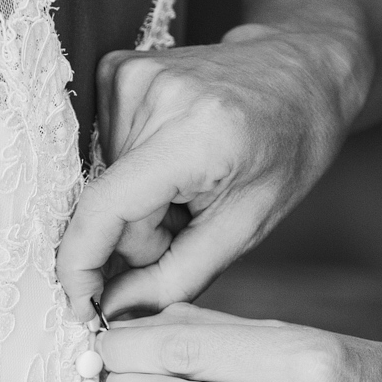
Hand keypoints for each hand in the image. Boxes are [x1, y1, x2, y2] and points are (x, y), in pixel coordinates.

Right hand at [56, 23, 359, 320]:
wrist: (301, 70)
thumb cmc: (288, 147)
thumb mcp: (249, 225)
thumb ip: (177, 276)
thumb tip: (111, 311)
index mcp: (197, 134)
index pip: (106, 206)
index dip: (81, 264)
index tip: (79, 308)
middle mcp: (153, 94)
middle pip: (111, 206)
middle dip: (142, 235)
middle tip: (194, 218)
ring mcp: (129, 75)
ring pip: (106, 184)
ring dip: (142, 203)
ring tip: (193, 182)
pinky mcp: (116, 69)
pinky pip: (105, 152)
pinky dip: (136, 172)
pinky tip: (174, 157)